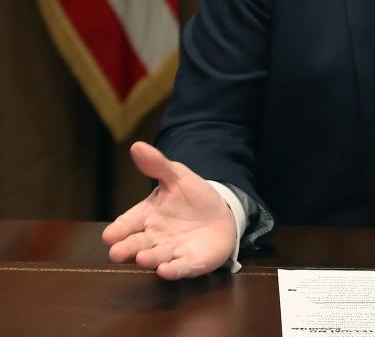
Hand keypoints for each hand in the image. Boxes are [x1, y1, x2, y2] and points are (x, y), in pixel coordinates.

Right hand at [101, 141, 236, 279]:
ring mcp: (171, 251)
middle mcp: (154, 237)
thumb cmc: (193, 197)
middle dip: (126, 249)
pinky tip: (165, 270)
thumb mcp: (178, 177)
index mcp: (146, 216)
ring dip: (149, 259)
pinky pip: (180, 268)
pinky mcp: (190, 263)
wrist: (222, 213)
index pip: (125, 225)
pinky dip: (172, 271)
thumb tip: (137, 146)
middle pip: (134, 245)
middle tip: (118, 251)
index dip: (117, 230)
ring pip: (155, 258)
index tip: (111, 234)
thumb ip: (158, 165)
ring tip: (143, 258)